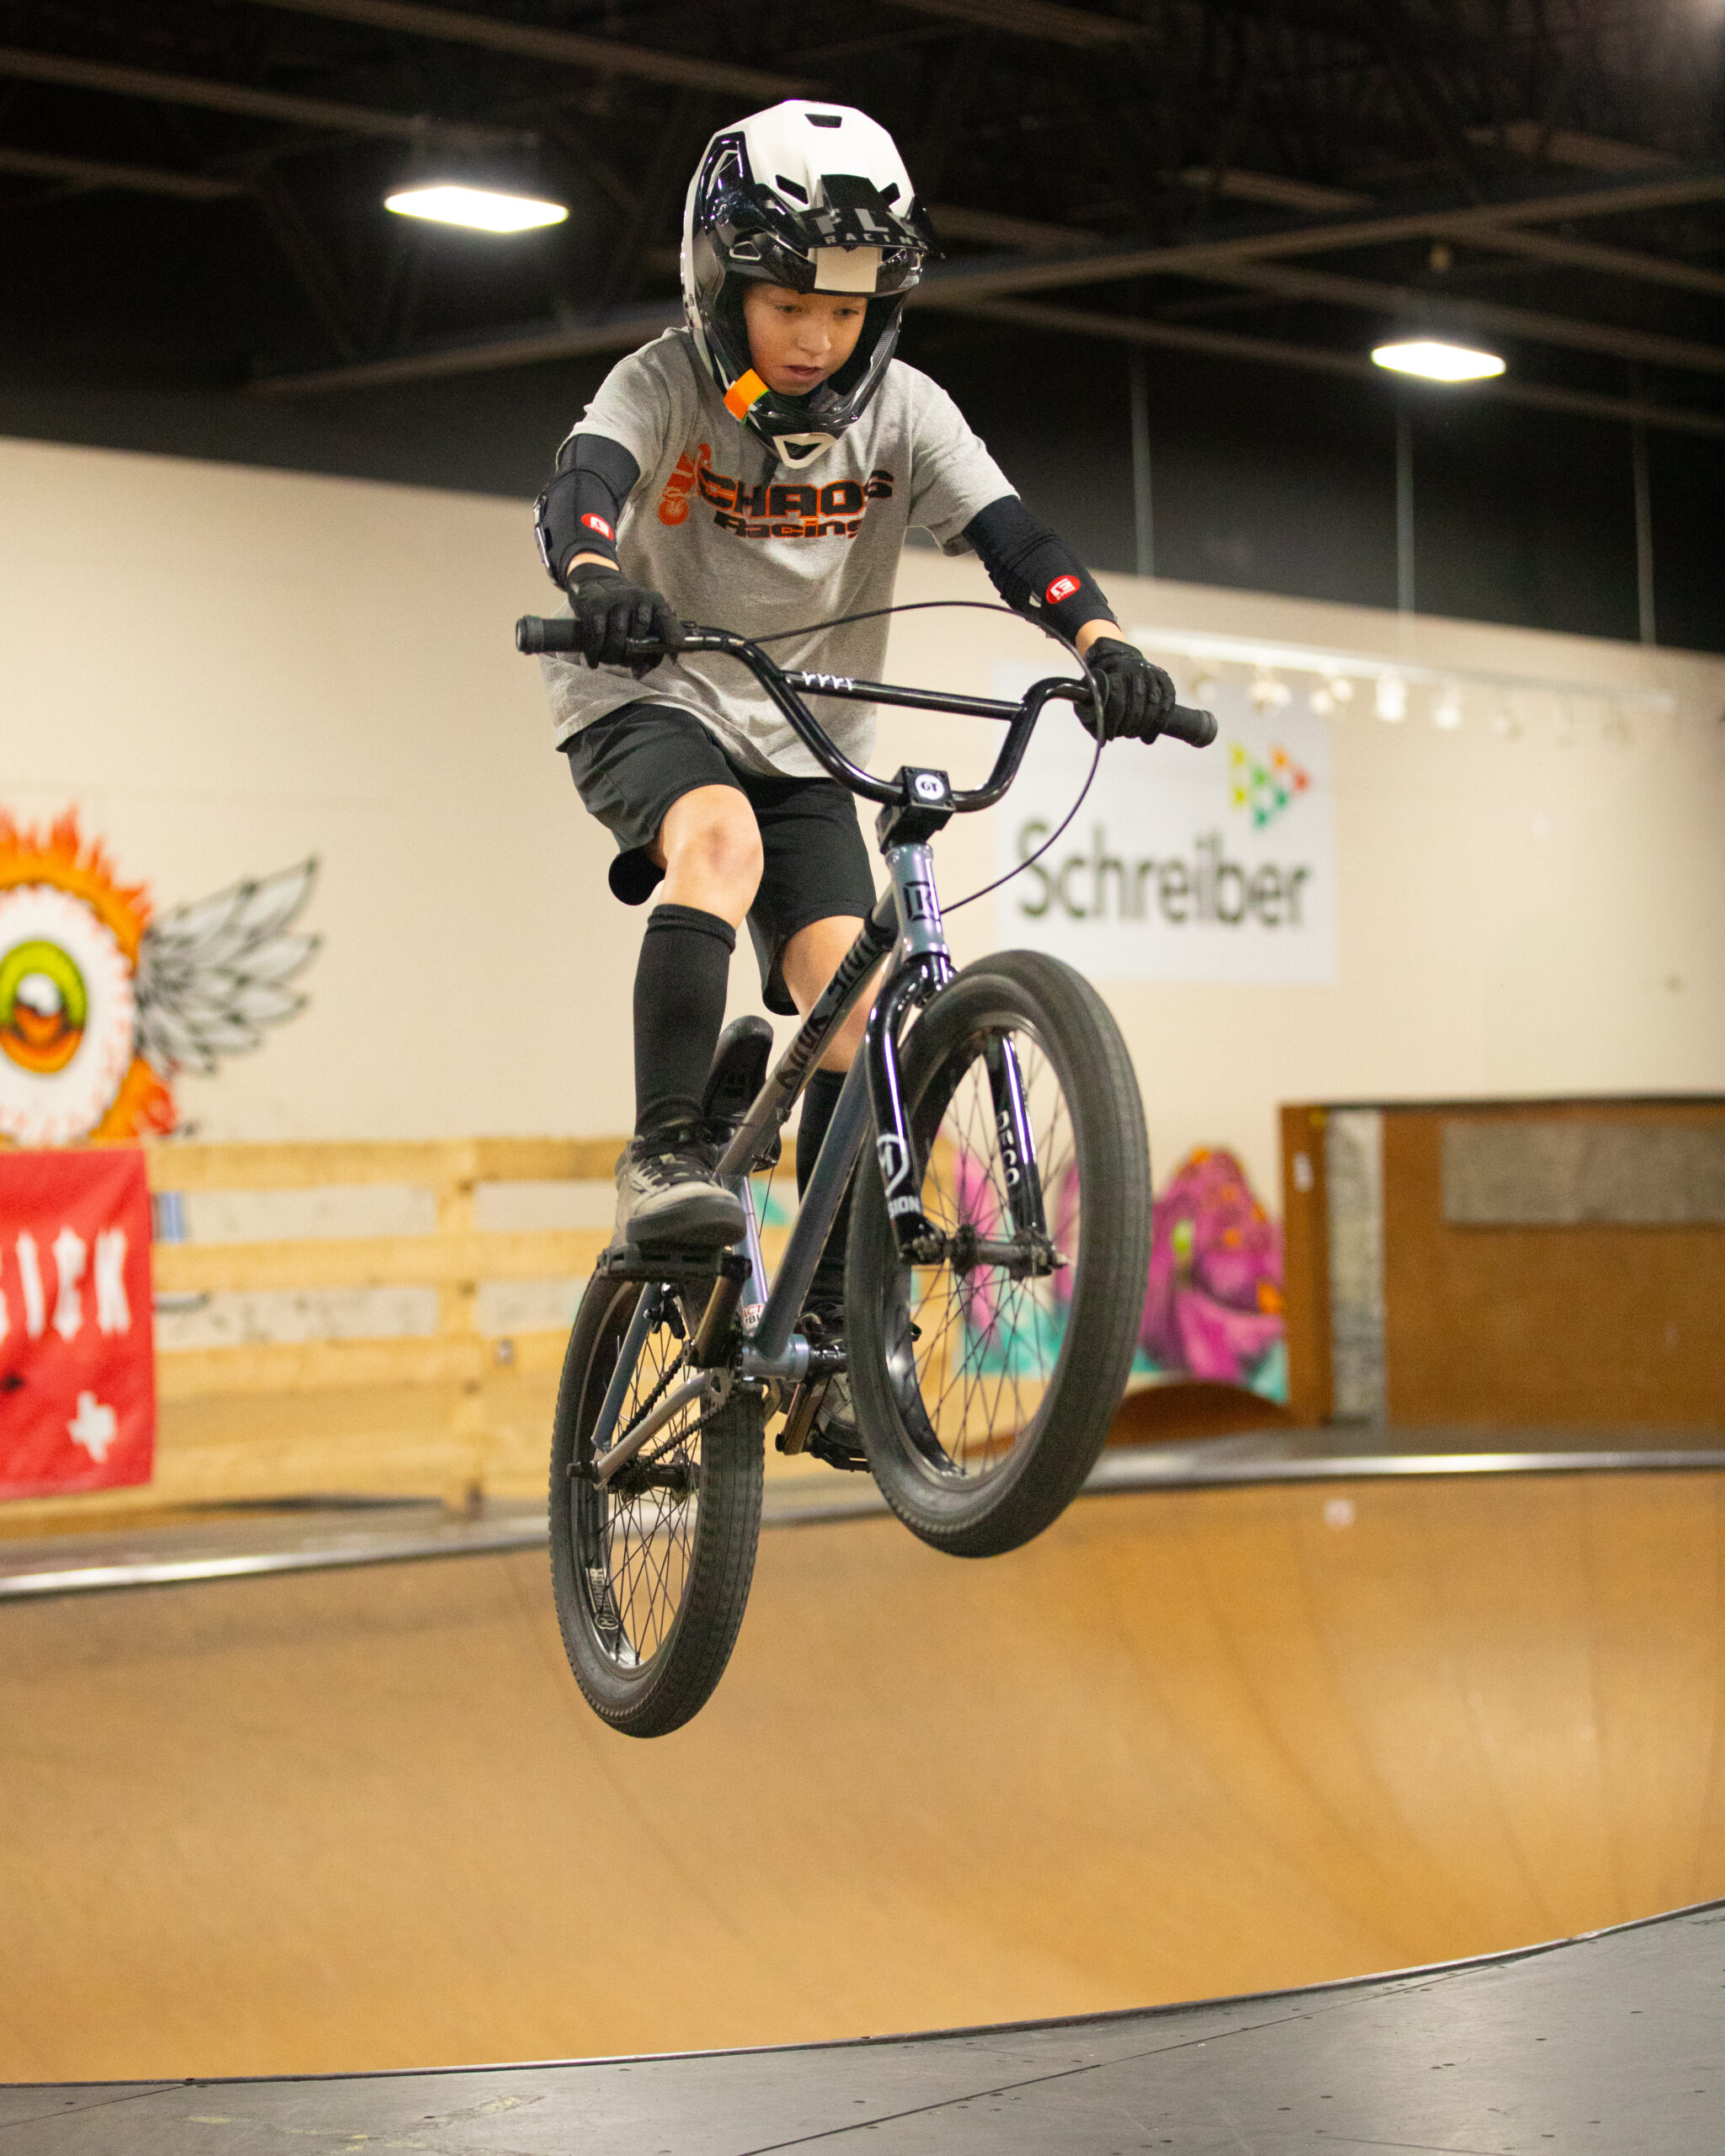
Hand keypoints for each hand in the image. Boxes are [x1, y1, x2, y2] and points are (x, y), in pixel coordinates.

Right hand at [565, 564, 685, 674]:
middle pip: (638, 636)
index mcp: (656, 603)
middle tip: (626, 663)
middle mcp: (637, 598)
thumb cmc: (632, 615)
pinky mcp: (595, 605)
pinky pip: (596, 636)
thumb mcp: (648, 626)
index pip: (666, 618)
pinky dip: (594, 653)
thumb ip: (653, 653)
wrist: (602, 586)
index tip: (675, 645)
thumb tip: (639, 674)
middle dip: (632, 656)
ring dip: (612, 657)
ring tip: (611, 661)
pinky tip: (595, 662)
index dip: (671, 633)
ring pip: (616, 638)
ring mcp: (615, 600)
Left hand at [1079, 637, 1176, 743]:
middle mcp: (1137, 671)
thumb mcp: (1091, 690)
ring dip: (1143, 727)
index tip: (1109, 736)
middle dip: (1129, 727)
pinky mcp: (1165, 680)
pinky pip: (1167, 705)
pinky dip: (1159, 724)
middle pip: (1137, 708)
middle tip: (1123, 734)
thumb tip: (1101, 740)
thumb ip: (1091, 711)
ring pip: (1153, 707)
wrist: (1122, 658)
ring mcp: (1153, 674)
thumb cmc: (1104, 680)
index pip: (1117, 702)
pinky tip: (1149, 737)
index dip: (1113, 724)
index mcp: (1117, 672)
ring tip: (1134, 735)